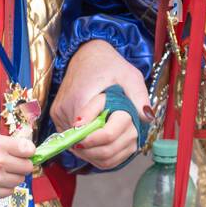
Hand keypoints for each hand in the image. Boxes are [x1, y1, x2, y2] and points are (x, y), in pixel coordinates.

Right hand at [0, 134, 34, 199]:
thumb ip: (8, 144)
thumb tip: (29, 150)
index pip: (28, 150)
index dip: (28, 150)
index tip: (24, 151)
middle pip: (27, 167)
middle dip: (22, 164)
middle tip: (13, 162)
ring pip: (19, 180)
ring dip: (14, 175)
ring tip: (2, 171)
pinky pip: (10, 191)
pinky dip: (6, 186)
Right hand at [52, 39, 148, 168]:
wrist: (86, 55)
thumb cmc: (109, 65)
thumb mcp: (129, 76)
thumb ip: (139, 97)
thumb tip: (147, 119)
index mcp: (79, 98)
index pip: (92, 133)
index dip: (111, 136)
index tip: (127, 129)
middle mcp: (63, 111)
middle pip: (87, 146)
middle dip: (111, 146)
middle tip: (128, 137)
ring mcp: (58, 118)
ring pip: (82, 151)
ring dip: (104, 150)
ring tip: (120, 136)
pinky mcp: (58, 122)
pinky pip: (77, 146)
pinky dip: (95, 149)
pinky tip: (110, 139)